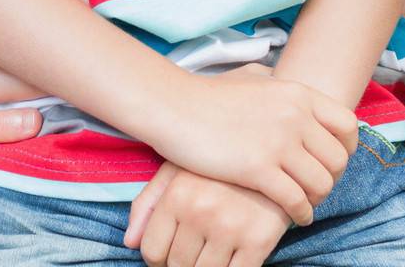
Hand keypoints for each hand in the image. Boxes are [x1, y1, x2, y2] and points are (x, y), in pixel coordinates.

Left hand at [126, 164, 290, 266]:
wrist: (274, 149)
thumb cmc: (218, 163)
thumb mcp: (179, 169)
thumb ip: (149, 203)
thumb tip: (129, 243)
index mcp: (178, 193)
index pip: (151, 250)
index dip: (157, 258)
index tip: (169, 252)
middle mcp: (201, 211)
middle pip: (176, 266)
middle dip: (180, 264)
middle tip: (192, 250)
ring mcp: (230, 227)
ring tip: (211, 250)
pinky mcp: (259, 241)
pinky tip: (231, 256)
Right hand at [149, 71, 355, 224]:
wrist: (176, 107)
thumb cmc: (211, 96)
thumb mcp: (255, 80)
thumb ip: (283, 91)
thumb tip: (302, 103)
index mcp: (297, 92)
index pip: (347, 124)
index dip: (347, 148)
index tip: (334, 161)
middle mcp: (295, 115)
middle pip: (338, 159)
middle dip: (331, 178)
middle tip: (316, 187)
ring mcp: (278, 142)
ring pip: (322, 183)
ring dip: (317, 199)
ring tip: (305, 203)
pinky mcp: (259, 169)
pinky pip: (297, 201)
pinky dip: (301, 214)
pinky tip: (294, 216)